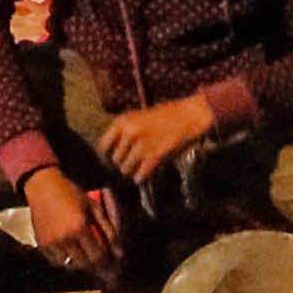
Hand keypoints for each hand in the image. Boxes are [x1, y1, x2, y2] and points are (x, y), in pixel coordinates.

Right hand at [20, 167, 111, 273]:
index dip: (107, 265)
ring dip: (80, 264)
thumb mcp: (94, 207)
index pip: (98, 256)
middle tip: (102, 267)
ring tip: (85, 257)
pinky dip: (65, 262)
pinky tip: (71, 253)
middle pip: (85, 265)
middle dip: (95, 268)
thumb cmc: (71, 193)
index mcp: (80, 227)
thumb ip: (108, 230)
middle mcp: (65, 238)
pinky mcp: (42, 244)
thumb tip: (119, 253)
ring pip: (70, 266)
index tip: (113, 268)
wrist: (43, 186)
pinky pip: (56, 262)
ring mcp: (52, 243)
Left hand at [93, 93, 221, 185]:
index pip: (104, 145)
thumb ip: (124, 131)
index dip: (109, 153)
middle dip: (123, 162)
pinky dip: (141, 176)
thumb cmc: (165, 116)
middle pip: (116, 159)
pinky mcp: (154, 156)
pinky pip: (140, 175)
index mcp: (122, 121)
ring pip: (126, 169)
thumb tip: (112, 150)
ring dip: (132, 170)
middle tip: (132, 161)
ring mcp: (141, 146)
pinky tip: (143, 174)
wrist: (188, 116)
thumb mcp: (138, 117)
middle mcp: (129, 133)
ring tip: (139, 166)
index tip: (115, 156)